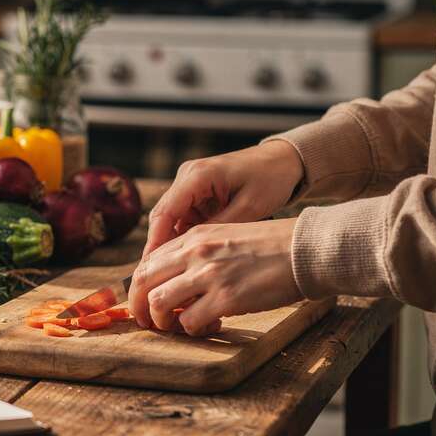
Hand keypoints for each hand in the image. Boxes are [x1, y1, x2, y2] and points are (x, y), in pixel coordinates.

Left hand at [128, 217, 300, 334]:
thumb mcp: (227, 236)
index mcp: (194, 236)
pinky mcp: (227, 298)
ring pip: (159, 303)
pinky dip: (193, 330)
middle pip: (142, 281)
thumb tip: (176, 279)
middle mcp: (195, 252)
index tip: (145, 300)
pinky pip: (191, 322)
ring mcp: (209, 275)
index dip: (140, 286)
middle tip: (147, 321)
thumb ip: (198, 252)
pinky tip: (209, 327)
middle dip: (138, 306)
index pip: (148, 261)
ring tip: (178, 326)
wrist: (307, 250)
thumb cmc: (272, 246)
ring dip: (163, 321)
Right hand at [144, 140, 303, 255]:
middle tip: (162, 275)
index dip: (155, 240)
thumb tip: (192, 254)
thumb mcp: (248, 208)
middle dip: (160, 245)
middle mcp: (187, 176)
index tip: (152, 266)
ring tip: (177, 270)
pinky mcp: (196, 191)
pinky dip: (186, 235)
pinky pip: (183, 216)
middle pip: (162, 216)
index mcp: (197, 176)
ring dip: (174, 242)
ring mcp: (189, 183)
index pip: (165, 212)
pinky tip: (191, 256)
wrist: (283, 160)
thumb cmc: (270, 179)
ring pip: (171, 218)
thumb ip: (218, 229)